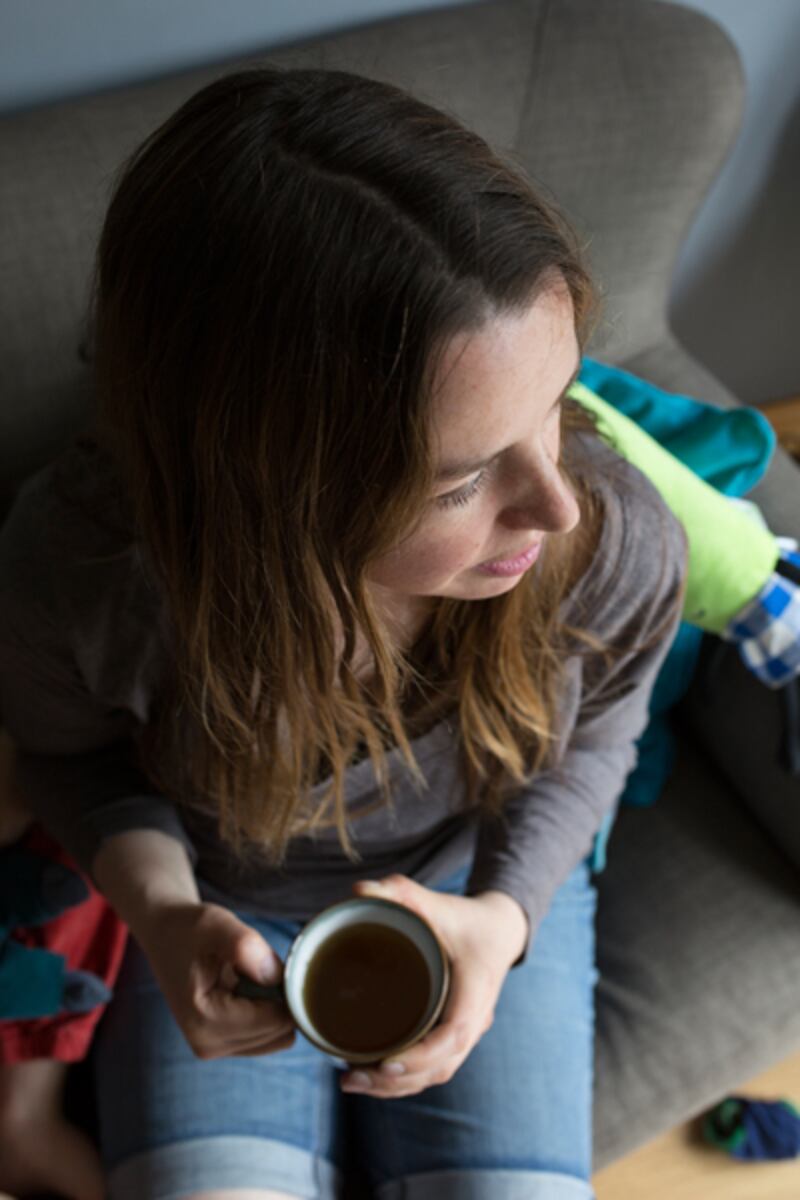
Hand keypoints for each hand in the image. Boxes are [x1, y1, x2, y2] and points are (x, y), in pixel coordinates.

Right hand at [138, 899, 295, 1058]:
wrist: (165, 936)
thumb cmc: (189, 929)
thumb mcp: (215, 925)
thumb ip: (244, 946)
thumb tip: (276, 977)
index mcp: (204, 1021)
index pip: (275, 1020)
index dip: (287, 988)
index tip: (272, 960)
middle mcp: (208, 1045)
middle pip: (280, 1031)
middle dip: (281, 997)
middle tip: (259, 965)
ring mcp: (215, 1048)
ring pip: (278, 1037)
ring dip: (275, 1005)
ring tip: (250, 976)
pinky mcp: (223, 1045)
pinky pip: (268, 1037)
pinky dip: (268, 1012)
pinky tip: (249, 988)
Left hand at [340, 874, 527, 1097]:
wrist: (500, 929)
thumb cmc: (466, 918)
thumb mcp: (436, 901)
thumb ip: (401, 892)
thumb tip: (358, 892)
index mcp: (475, 990)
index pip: (453, 1035)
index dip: (420, 1056)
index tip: (385, 1062)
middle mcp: (476, 1019)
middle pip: (441, 1066)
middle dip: (395, 1080)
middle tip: (349, 1076)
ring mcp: (469, 1032)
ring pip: (437, 1073)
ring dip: (396, 1086)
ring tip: (351, 1081)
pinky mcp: (458, 1036)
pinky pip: (436, 1067)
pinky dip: (407, 1080)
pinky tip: (374, 1078)